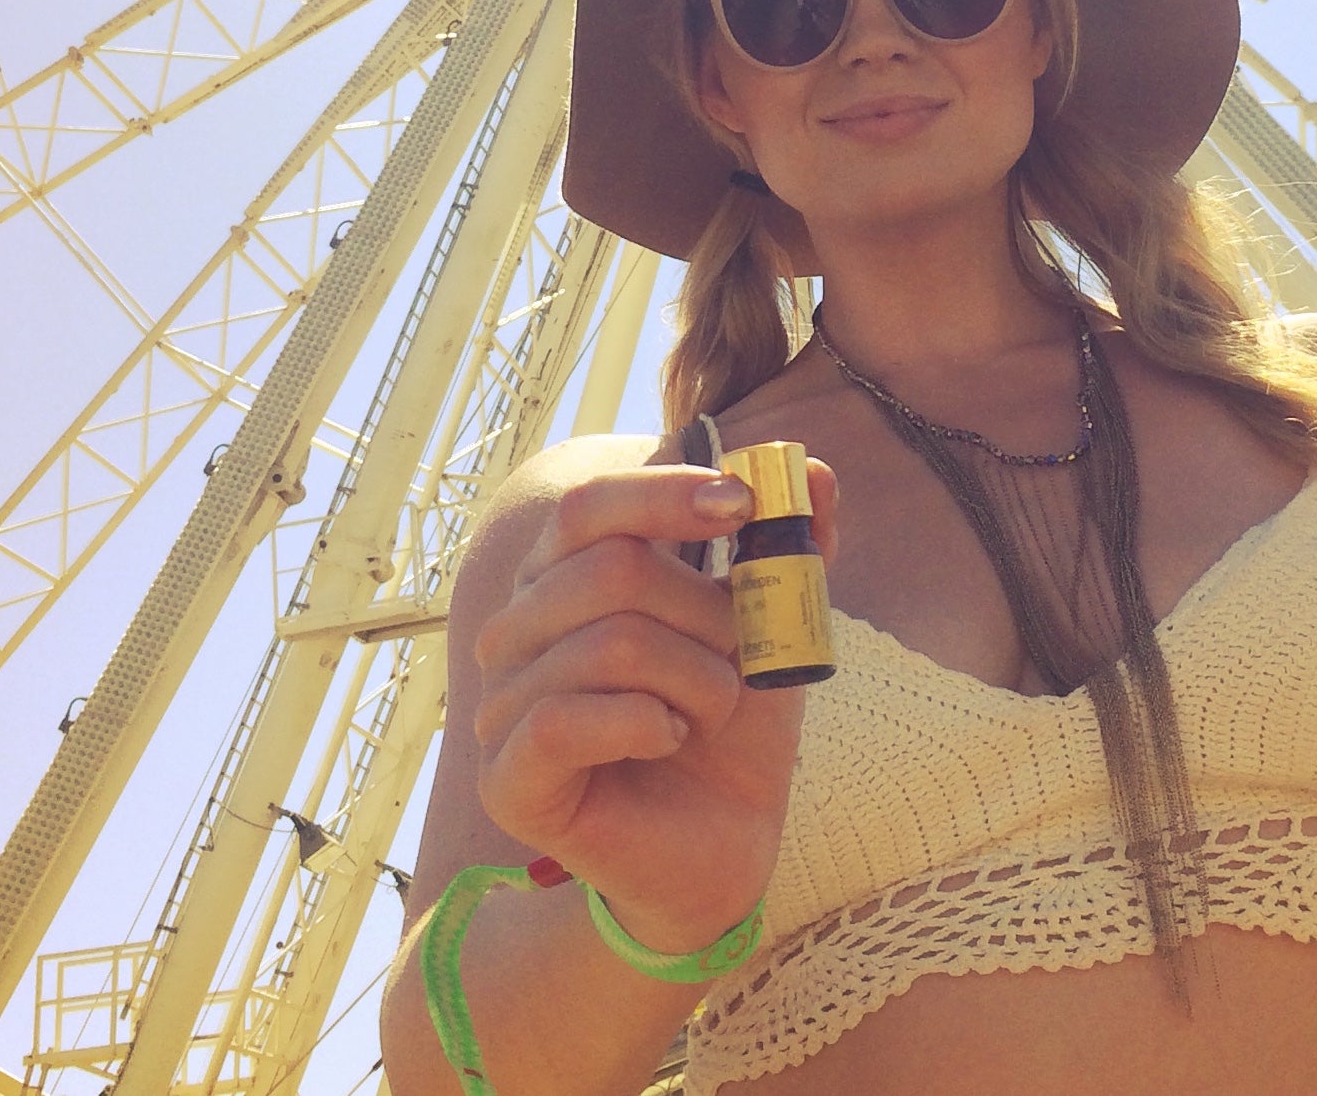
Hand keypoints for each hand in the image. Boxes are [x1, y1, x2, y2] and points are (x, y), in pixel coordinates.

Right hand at [472, 461, 837, 952]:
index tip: (742, 505)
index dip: (665, 493)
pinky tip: (668, 738)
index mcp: (564, 574)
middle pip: (612, 569)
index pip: (590, 504)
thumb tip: (816, 471)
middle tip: (736, 659)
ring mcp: (501, 702)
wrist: (721, 844)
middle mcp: (517, 628)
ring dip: (694, 680)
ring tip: (706, 714)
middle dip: (706, 614)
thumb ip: (789, 547)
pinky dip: (645, 723)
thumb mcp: (770, 626)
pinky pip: (566, 719)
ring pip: (611, 644)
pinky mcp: (506, 777)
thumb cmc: (730, 723)